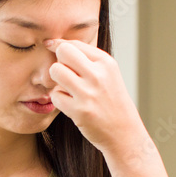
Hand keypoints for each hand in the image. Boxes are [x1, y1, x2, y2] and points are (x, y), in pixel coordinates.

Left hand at [44, 38, 146, 155]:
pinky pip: (55, 95)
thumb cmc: (111, 101)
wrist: (124, 132)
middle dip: (58, 60)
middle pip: (63, 52)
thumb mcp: (107, 74)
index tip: (51, 47)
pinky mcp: (79, 110)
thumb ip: (86, 59)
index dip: (59, 46)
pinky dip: (59, 100)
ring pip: (55, 71)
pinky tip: (71, 104)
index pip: (74, 44)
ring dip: (56, 81)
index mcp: (106, 63)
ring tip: (67, 89)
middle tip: (64, 73)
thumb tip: (56, 44)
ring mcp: (88, 93)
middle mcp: (98, 75)